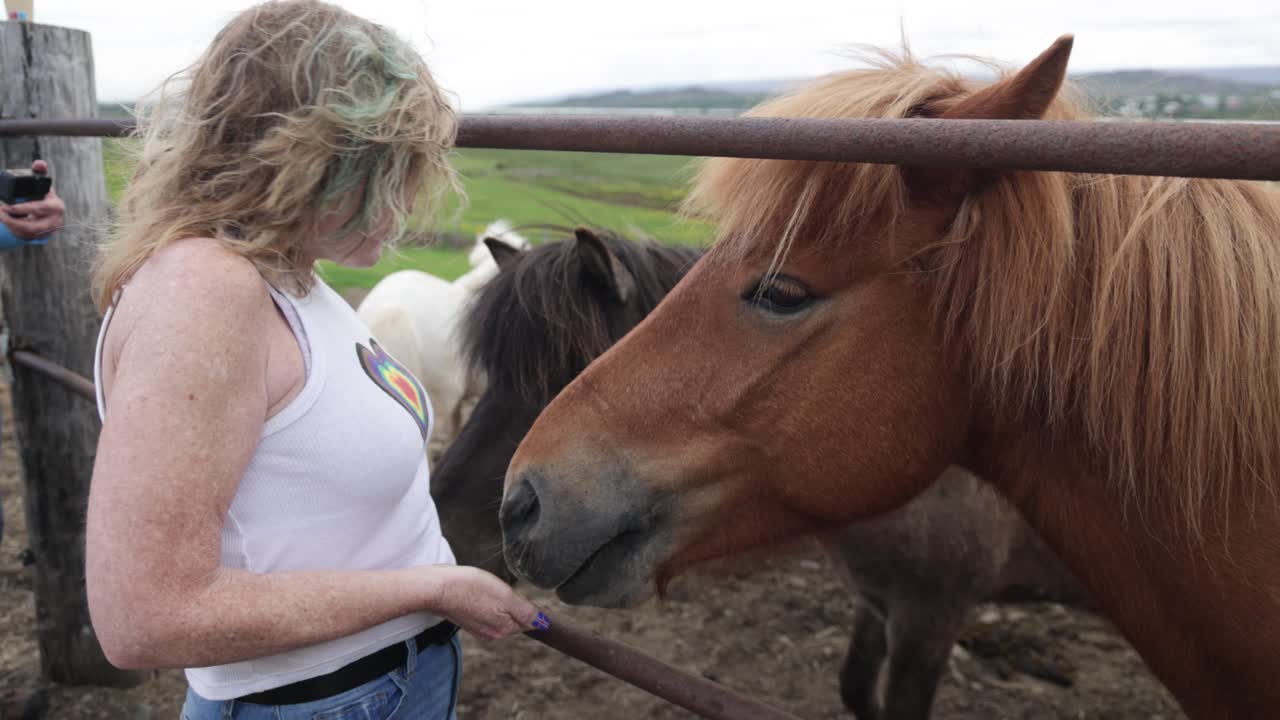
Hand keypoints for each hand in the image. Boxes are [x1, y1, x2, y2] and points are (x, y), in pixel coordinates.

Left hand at [1, 160, 64, 239]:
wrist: (50, 213)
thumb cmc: (44, 196)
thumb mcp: (42, 184)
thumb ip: (39, 172)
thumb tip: (39, 163)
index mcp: (56, 206)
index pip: (39, 208)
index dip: (22, 208)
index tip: (7, 206)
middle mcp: (55, 221)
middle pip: (32, 224)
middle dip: (14, 219)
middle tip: (1, 211)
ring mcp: (49, 231)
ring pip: (28, 232)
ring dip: (12, 225)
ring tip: (1, 216)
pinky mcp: (42, 236)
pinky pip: (26, 236)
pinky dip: (14, 229)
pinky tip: (6, 221)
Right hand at [427, 565, 548, 639]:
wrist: (436, 587)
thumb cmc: (470, 587)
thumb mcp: (505, 596)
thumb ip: (526, 611)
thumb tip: (544, 623)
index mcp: (504, 629)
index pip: (530, 620)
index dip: (530, 604)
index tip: (517, 592)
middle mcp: (493, 633)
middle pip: (516, 617)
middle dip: (515, 602)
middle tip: (501, 587)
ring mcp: (479, 627)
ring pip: (501, 613)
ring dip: (501, 600)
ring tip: (488, 587)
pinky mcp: (468, 619)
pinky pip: (487, 611)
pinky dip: (488, 600)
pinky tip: (479, 590)